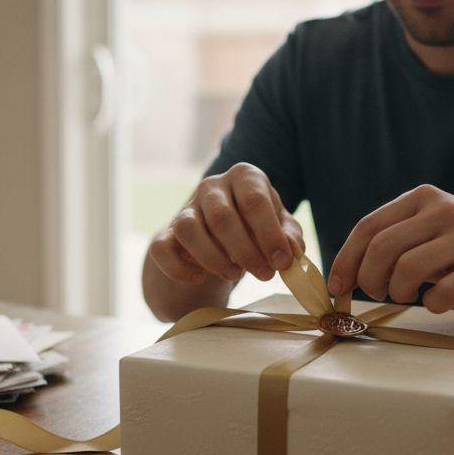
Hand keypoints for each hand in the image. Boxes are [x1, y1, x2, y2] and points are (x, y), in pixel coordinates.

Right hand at [148, 163, 303, 283]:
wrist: (218, 240)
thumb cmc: (256, 229)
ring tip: (235, 275)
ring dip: (214, 258)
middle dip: (246, 251)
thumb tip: (291, 252)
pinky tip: (199, 278)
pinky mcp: (165, 234)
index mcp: (244, 177)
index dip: (269, 235)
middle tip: (264, 275)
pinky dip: (179, 268)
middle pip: (222, 217)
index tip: (282, 262)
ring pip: (189, 229)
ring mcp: (185, 208)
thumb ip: (290, 238)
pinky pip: (162, 249)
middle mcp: (211, 187)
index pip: (254, 201)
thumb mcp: (280, 230)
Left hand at [328, 185, 453, 311]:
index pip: (369, 227)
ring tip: (405, 296)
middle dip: (369, 279)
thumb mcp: (430, 226)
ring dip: (398, 292)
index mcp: (423, 198)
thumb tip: (346, 274)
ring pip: (408, 269)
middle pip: (383, 248)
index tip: (337, 286)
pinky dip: (432, 305)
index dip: (346, 259)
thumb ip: (394, 239)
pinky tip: (437, 302)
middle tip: (375, 294)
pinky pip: (444, 292)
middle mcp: (444, 211)